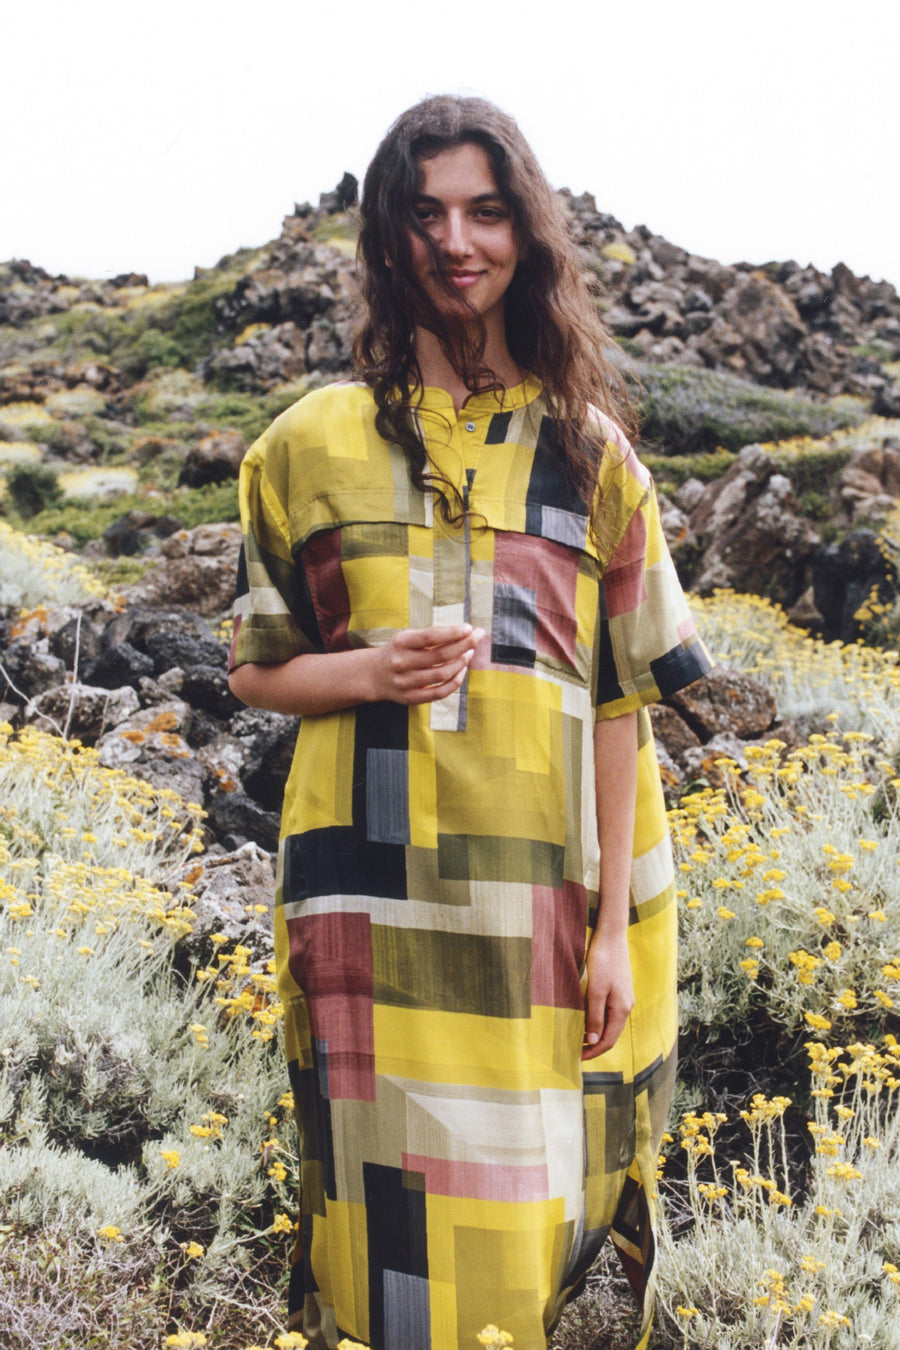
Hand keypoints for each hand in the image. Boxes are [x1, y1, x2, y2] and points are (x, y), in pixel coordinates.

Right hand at [371, 624, 485, 704]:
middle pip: (440, 655)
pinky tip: (462, 671)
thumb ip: (432, 637)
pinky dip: (454, 682)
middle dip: (464, 645)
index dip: (452, 633)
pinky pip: (439, 693)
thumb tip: (466, 633)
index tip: (469, 628)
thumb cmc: (400, 651)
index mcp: (400, 643)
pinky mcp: (409, 698)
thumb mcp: (408, 638)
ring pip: (441, 674)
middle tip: (478, 637)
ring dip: (461, 663)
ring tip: (470, 652)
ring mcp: (404, 682)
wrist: (375, 674)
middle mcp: (400, 662)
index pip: (429, 636)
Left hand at [581, 932, 633, 1060]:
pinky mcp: (618, 990)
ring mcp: (623, 998)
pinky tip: (587, 1021)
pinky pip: (609, 1014)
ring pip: (610, 1025)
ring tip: (579, 1040)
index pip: (608, 1040)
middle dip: (595, 1046)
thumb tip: (593, 1041)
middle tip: (576, 1053)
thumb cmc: (603, 961)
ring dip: (596, 1035)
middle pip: (611, 1035)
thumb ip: (595, 1017)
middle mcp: (626, 1007)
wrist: (612, 937)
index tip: (577, 1059)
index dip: (594, 1052)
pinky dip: (598, 1022)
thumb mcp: (595, 990)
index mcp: (622, 1009)